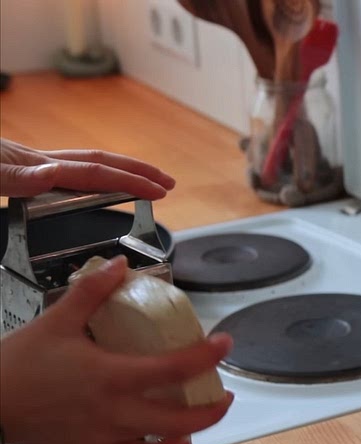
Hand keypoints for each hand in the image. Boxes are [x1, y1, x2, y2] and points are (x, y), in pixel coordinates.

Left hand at [0, 138, 174, 198]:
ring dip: (120, 171)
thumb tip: (53, 173)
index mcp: (36, 166)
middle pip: (99, 163)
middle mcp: (40, 161)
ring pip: (86, 164)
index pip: (94, 174)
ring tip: (143, 182)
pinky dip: (92, 175)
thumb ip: (18, 176)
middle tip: (168, 183)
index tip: (158, 191)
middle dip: (138, 171)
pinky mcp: (23, 168)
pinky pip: (68, 171)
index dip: (129, 181)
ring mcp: (32, 162)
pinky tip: (94, 184)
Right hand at [0, 257, 233, 443]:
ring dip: (193, 428)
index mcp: (111, 376)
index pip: (174, 368)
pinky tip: (176, 441)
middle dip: (212, 406)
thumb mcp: (56, 321)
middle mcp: (115, 410)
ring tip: (208, 412)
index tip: (225, 343)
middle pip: (179, 416)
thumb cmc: (17, 365)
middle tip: (227, 390)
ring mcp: (106, 435)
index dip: (206, 356)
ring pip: (163, 441)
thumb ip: (91, 292)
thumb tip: (119, 265)